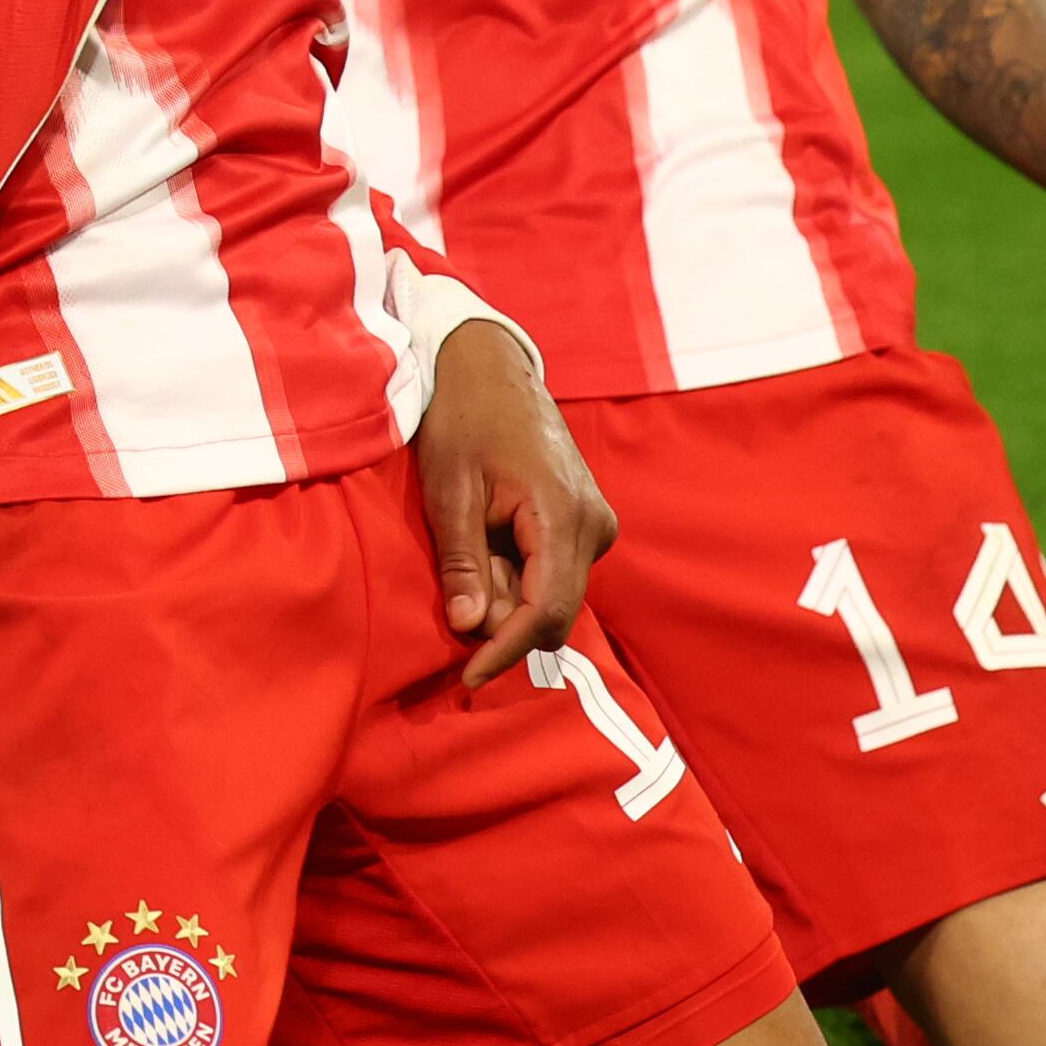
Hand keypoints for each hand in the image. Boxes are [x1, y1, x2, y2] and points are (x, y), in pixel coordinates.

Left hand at [410, 322, 619, 684]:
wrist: (489, 367)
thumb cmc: (464, 420)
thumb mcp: (449, 492)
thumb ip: (463, 562)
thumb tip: (469, 627)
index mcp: (564, 516)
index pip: (548, 611)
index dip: (507, 650)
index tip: (468, 677)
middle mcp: (595, 524)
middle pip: (555, 610)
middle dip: (504, 623)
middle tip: (455, 599)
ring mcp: (596, 521)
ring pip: (555, 593)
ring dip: (509, 596)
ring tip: (468, 554)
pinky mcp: (586, 519)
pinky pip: (556, 570)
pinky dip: (519, 576)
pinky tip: (486, 547)